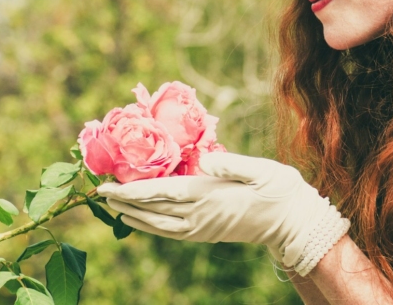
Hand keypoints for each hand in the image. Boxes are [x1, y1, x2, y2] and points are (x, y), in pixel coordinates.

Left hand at [97, 152, 332, 267]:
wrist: (293, 223)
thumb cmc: (279, 190)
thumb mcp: (260, 170)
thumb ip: (232, 164)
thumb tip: (204, 160)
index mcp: (209, 195)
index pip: (161, 192)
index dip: (132, 190)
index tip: (108, 186)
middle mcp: (200, 215)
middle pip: (153, 210)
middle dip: (124, 201)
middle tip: (99, 193)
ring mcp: (202, 227)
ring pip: (158, 225)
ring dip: (133, 216)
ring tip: (114, 208)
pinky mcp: (207, 233)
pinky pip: (171, 233)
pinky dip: (151, 227)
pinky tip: (142, 222)